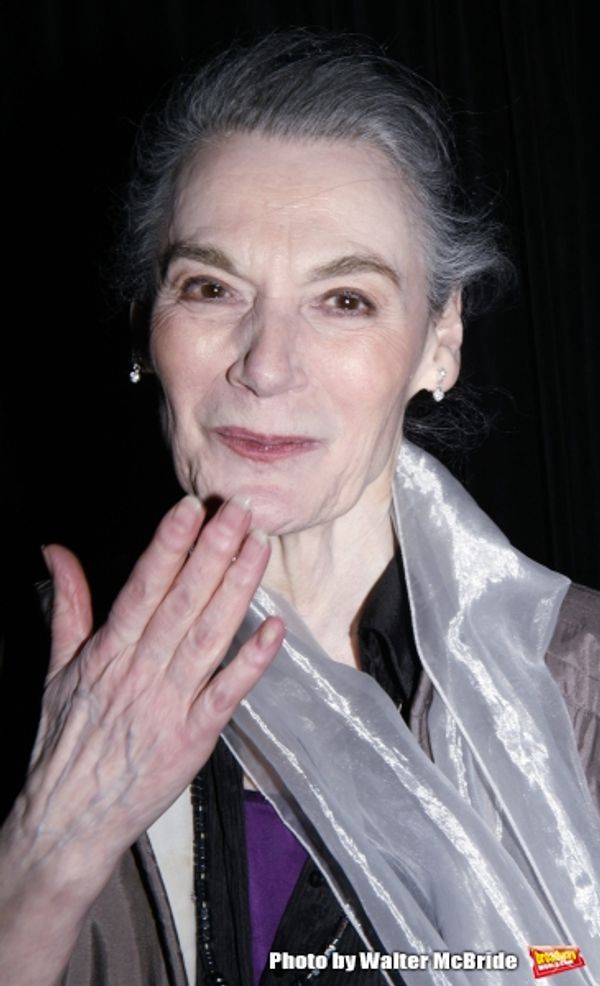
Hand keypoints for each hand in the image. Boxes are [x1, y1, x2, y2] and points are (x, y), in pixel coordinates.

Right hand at [5, 494, 282, 897]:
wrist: (69, 820)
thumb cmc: (65, 742)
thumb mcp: (55, 667)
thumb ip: (67, 605)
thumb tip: (55, 552)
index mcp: (108, 652)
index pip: (142, 587)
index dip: (168, 546)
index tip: (190, 509)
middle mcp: (141, 671)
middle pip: (183, 602)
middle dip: (213, 551)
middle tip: (239, 510)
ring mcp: (171, 704)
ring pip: (209, 635)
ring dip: (237, 589)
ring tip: (259, 547)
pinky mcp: (195, 736)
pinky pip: (227, 693)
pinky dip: (251, 661)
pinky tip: (273, 629)